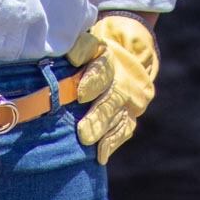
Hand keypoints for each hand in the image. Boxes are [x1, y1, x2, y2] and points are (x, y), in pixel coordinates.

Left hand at [65, 13, 159, 163]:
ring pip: (118, 116)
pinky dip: (112, 143)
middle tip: (83, 132)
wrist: (125, 54)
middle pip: (112, 96)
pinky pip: (124, 130)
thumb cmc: (88, 54)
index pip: (102, 66)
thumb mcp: (82, 45)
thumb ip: (74, 50)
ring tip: (87, 142)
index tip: (81, 93)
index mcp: (107, 57)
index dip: (93, 79)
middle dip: (97, 115)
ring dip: (103, 131)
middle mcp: (121, 78)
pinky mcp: (131, 115)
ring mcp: (129, 99)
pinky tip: (100, 155)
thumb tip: (68, 57)